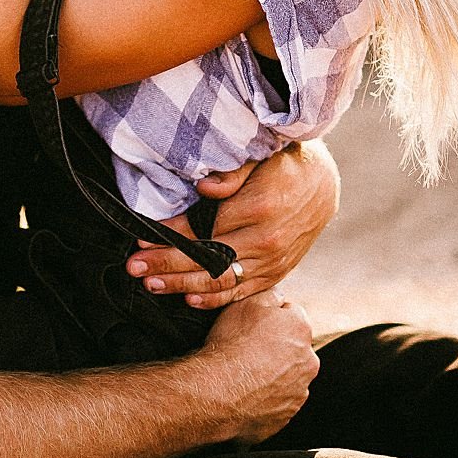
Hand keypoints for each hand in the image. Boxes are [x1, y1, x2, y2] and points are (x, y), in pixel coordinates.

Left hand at [126, 139, 339, 307]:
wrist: (323, 186)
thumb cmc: (283, 165)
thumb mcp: (260, 157)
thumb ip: (231, 173)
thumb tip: (202, 187)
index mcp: (259, 208)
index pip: (204, 226)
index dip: (171, 233)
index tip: (142, 236)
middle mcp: (265, 241)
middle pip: (207, 258)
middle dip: (166, 263)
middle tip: (133, 267)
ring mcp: (272, 262)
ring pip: (220, 280)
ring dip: (182, 284)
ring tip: (151, 284)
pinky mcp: (276, 274)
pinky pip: (242, 292)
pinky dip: (215, 300)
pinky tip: (188, 301)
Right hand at [195, 292, 318, 442]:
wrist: (218, 390)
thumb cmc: (232, 343)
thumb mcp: (246, 302)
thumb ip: (270, 295)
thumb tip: (279, 298)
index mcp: (301, 329)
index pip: (291, 314)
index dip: (270, 317)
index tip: (253, 325)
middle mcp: (308, 361)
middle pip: (293, 348)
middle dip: (276, 347)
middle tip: (247, 349)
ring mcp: (299, 392)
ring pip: (287, 377)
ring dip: (273, 374)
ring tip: (244, 374)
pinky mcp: (286, 415)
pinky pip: (277, 402)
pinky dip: (265, 398)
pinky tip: (245, 394)